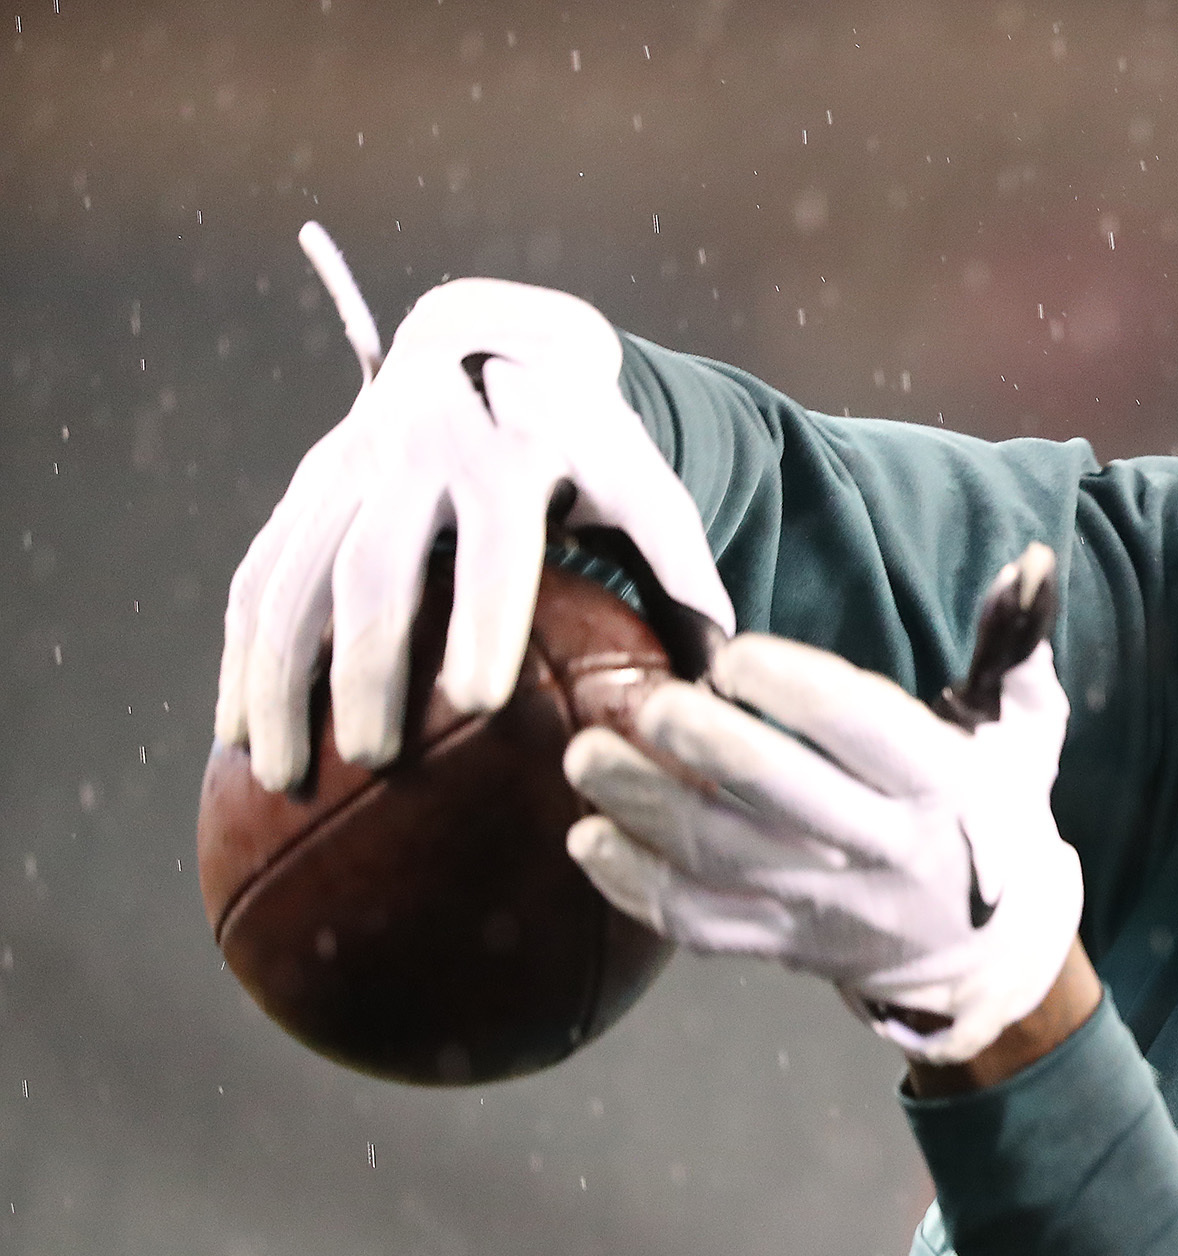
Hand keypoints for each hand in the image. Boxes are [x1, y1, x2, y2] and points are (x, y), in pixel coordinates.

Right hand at [216, 273, 733, 790]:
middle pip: (375, 570)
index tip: (478, 699)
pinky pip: (256, 576)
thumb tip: (723, 674)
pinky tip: (235, 733)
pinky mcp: (302, 488)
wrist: (490, 337)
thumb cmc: (584, 441)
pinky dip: (239, 656)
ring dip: (278, 680)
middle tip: (373, 762)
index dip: (484, 618)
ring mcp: (344, 468)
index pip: (496, 545)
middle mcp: (414, 454)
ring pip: (292, 578)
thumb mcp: (643, 484)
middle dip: (368, 668)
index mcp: (509, 453)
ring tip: (283, 776)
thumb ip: (684, 571)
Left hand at [561, 559, 1084, 1066]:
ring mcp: (827, 906)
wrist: (990, 948)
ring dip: (639, 803)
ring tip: (588, 755)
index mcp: (943, 785)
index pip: (859, 727)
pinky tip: (590, 838)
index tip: (734, 655)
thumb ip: (1015, 646)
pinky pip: (696, 923)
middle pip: (774, 791)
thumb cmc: (996, 812)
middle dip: (696, 738)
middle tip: (646, 701)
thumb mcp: (1025, 731)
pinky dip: (632, 885)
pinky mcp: (784, 947)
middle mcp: (883, 850)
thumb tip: (1026, 562)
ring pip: (716, 857)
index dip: (789, 684)